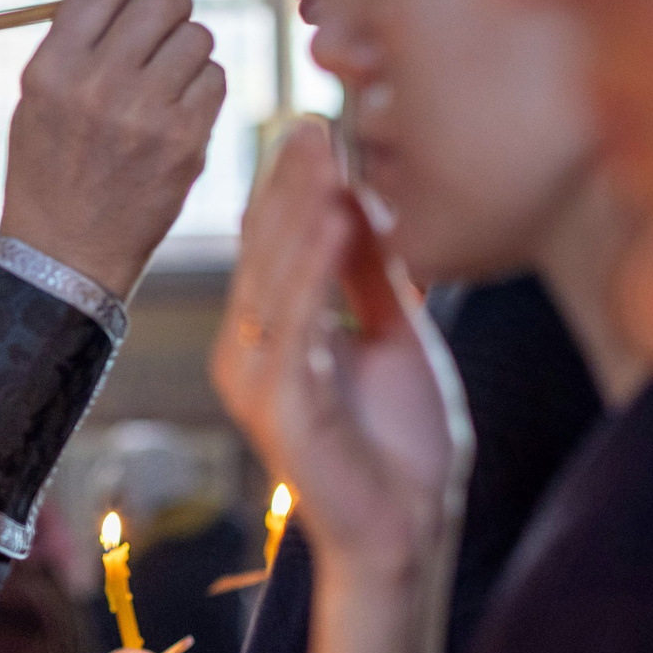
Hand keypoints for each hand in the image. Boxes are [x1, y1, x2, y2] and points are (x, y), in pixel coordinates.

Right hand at [1, 0, 226, 297]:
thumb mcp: (37, 100)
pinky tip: (180, 109)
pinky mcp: (184, 139)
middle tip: (170, 19)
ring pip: (196, 38)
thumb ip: (77, 44)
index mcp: (51, 70)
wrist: (65, 250)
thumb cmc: (49, 170)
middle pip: (158, 3)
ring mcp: (143, 112)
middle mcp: (95, 84)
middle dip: (171, 3)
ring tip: (168, 77)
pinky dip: (203, 85)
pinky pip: (214, 78)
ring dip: (189, 47)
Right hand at [209, 122, 465, 652]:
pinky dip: (308, 268)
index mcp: (267, 334)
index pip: (273, 243)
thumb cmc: (395, 444)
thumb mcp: (389, 334)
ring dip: (295, 211)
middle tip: (310, 120)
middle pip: (262, 250)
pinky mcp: (279, 408)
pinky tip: (326, 222)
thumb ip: (366, 275)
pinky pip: (291, 324)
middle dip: (288, 184)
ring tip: (317, 154)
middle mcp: (247, 351)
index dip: (293, 185)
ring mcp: (256, 380)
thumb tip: (356, 199)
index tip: (317, 124)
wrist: (404, 532)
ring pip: (270, 277)